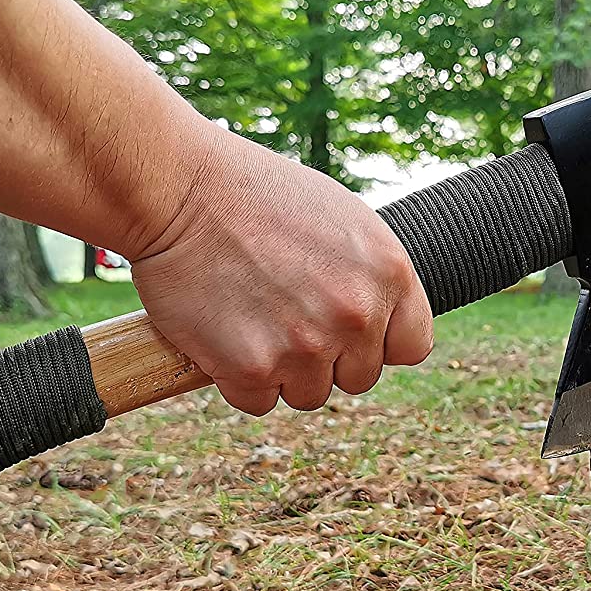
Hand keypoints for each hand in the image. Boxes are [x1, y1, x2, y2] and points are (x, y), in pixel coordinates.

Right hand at [131, 128, 433, 414]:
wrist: (178, 189)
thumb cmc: (256, 195)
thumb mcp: (342, 219)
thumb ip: (371, 275)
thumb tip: (383, 319)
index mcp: (389, 273)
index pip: (412, 346)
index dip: (378, 341)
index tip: (347, 328)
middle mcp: (356, 314)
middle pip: (359, 377)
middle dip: (326, 357)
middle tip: (285, 313)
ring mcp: (306, 346)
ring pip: (308, 394)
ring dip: (282, 370)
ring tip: (253, 317)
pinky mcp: (252, 368)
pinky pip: (257, 401)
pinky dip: (237, 378)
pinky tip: (224, 331)